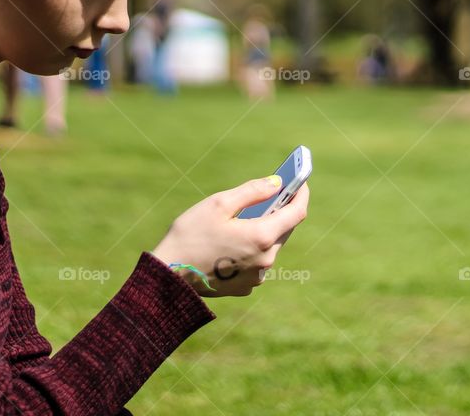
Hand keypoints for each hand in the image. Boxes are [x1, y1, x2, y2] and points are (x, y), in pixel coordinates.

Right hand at [151, 178, 308, 296]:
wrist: (168, 277)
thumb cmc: (190, 235)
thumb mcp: (219, 204)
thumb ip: (252, 191)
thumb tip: (276, 183)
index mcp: (262, 237)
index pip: (297, 212)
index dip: (301, 194)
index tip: (300, 181)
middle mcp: (266, 260)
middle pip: (284, 229)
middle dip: (282, 210)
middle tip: (275, 193)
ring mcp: (256, 277)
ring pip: (271, 246)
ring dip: (266, 230)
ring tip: (254, 213)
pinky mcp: (245, 287)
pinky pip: (257, 262)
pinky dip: (253, 248)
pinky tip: (237, 238)